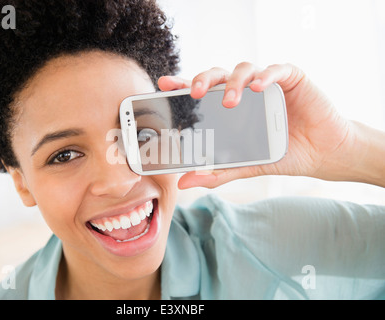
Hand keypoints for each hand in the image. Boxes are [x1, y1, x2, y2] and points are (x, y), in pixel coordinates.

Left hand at [158, 62, 355, 188]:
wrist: (321, 154)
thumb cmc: (281, 154)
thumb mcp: (244, 166)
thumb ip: (215, 173)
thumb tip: (183, 182)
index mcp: (230, 106)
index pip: (203, 91)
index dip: (184, 84)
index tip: (164, 84)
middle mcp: (245, 91)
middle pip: (218, 75)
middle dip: (204, 79)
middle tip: (195, 93)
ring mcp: (267, 83)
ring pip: (244, 69)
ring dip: (234, 82)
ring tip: (229, 101)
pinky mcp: (291, 78)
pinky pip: (276, 69)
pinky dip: (266, 76)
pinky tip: (258, 87)